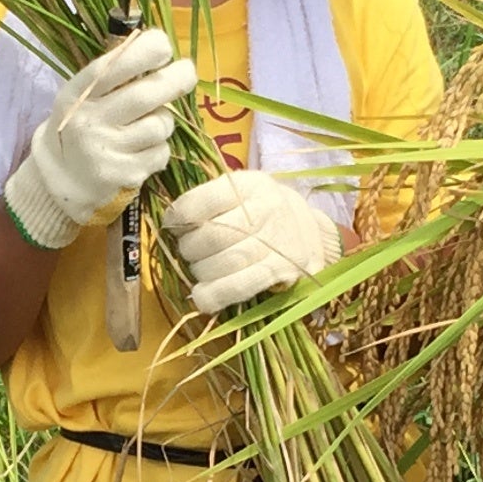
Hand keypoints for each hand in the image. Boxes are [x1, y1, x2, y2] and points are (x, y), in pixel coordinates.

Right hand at [1, 27, 197, 249]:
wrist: (61, 179)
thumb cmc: (80, 126)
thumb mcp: (82, 96)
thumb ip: (112, 74)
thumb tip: (157, 45)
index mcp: (78, 95)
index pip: (112, 67)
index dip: (144, 52)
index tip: (163, 46)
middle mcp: (89, 122)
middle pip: (144, 96)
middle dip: (175, 79)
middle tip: (186, 72)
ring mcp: (107, 150)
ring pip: (159, 125)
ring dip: (164, 120)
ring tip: (150, 122)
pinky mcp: (124, 174)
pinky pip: (161, 152)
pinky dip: (160, 148)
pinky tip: (143, 149)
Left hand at [161, 170, 341, 314]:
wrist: (309, 233)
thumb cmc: (262, 212)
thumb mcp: (240, 193)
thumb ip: (208, 202)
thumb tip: (172, 222)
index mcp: (251, 185)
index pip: (202, 201)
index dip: (180, 217)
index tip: (176, 225)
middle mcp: (267, 209)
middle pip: (211, 236)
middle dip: (190, 249)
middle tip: (192, 251)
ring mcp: (277, 242)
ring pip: (222, 263)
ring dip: (201, 271)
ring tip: (203, 268)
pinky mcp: (281, 272)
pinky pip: (240, 286)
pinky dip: (215, 294)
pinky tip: (203, 296)